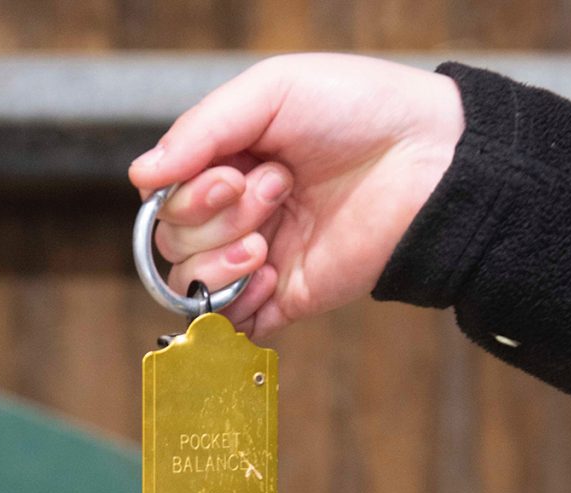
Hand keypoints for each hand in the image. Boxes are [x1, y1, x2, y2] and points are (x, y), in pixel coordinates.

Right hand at [128, 54, 463, 338]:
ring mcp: (261, 258)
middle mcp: (240, 213)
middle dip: (213, 219)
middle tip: (275, 190)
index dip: (187, 192)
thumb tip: (140, 177)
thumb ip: (200, 130)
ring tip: (270, 239)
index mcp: (230, 161)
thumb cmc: (359, 111)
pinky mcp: (289, 297)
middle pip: (174, 242)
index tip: (232, 172)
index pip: (167, 196)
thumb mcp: (271, 92)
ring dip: (221, 260)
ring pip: (194, 284)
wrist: (430, 163)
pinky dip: (237, 306)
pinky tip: (268, 275)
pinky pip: (235, 323)